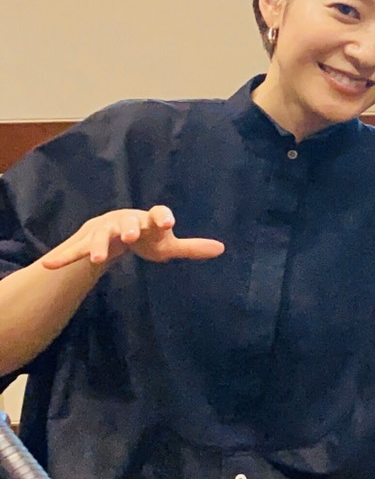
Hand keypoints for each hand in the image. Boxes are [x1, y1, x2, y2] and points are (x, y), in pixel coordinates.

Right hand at [39, 206, 224, 271]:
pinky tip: (48, 265)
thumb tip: (221, 249)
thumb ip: (190, 247)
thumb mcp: (167, 244)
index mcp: (148, 219)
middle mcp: (126, 221)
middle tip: (132, 236)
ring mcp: (104, 231)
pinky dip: (62, 257)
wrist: (117, 231)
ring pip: (100, 237)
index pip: (159, 213)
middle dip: (129, 228)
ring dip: (97, 246)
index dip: (163, 217)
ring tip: (96, 260)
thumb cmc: (147, 237)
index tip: (168, 222)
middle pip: (127, 222)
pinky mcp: (86, 243)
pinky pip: (73, 250)